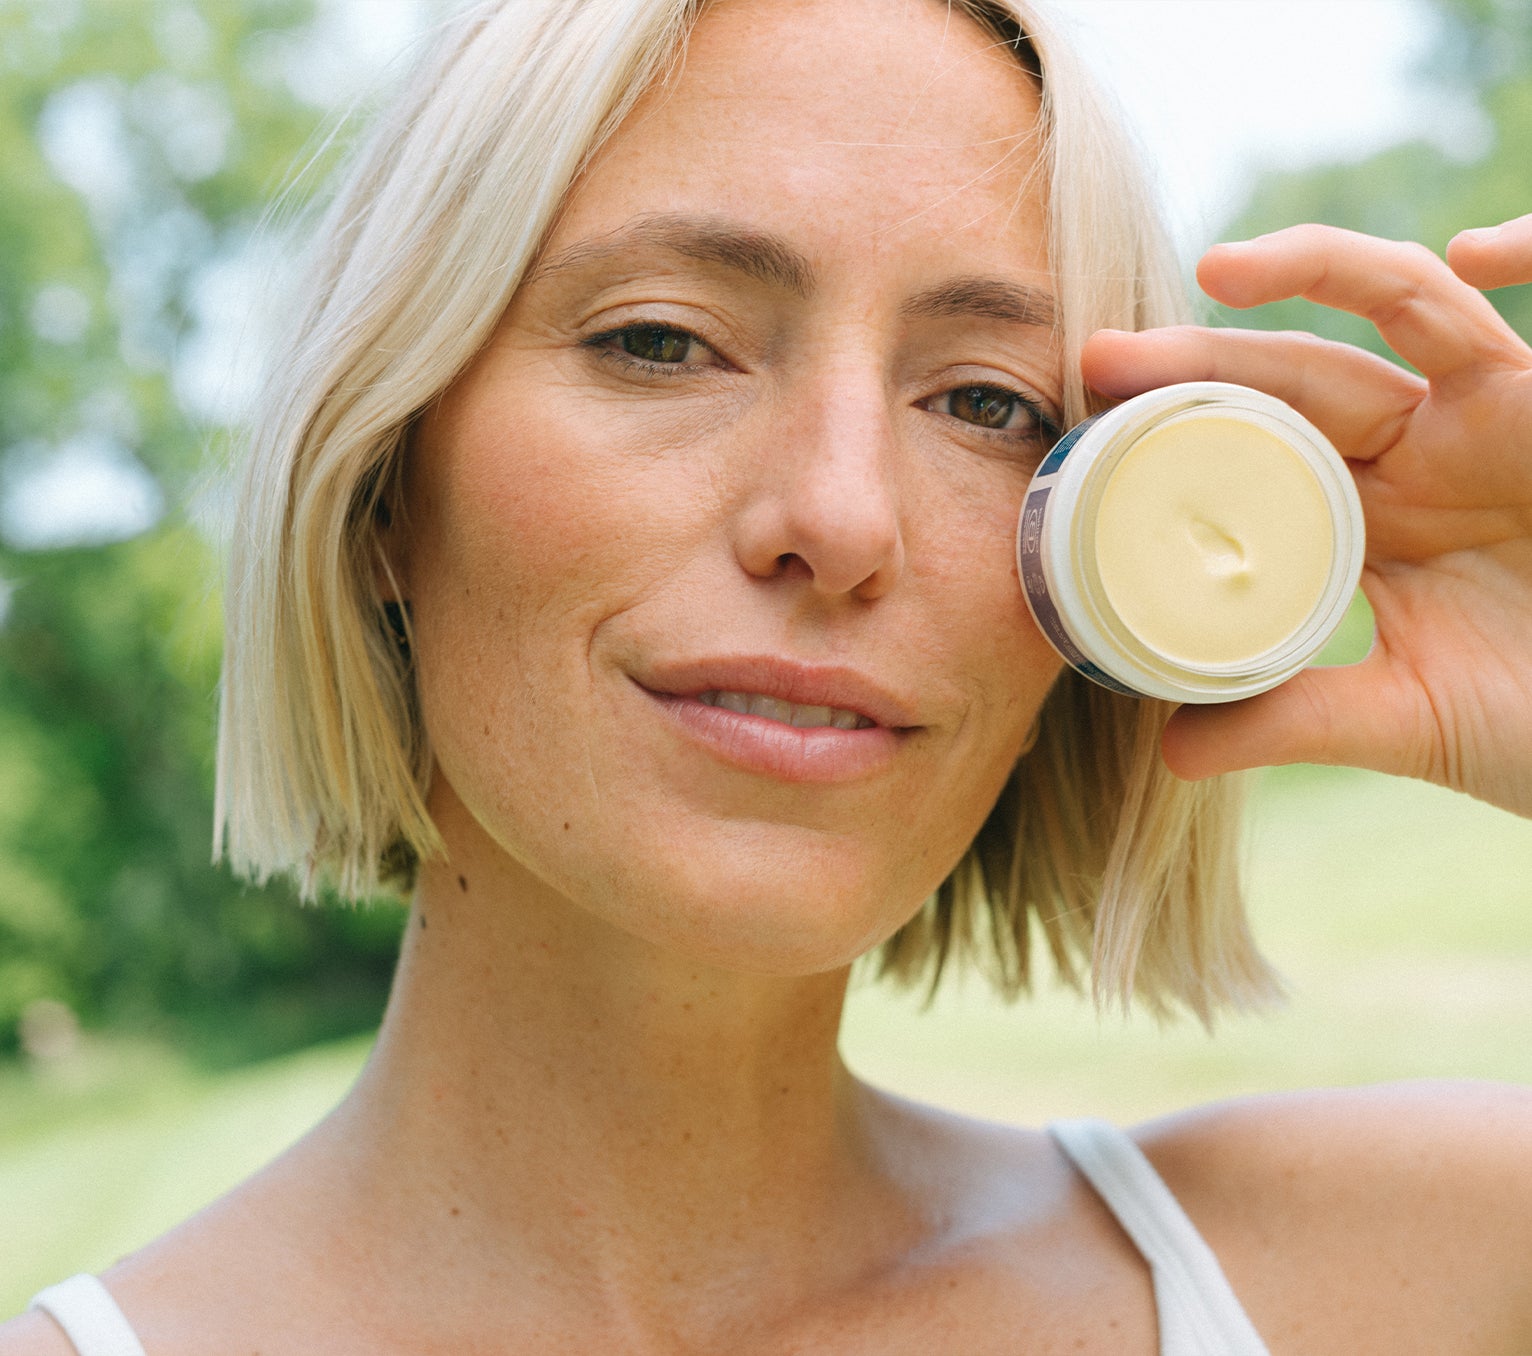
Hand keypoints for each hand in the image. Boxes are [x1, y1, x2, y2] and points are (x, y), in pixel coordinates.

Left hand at [1080, 216, 1531, 818]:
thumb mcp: (1407, 720)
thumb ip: (1295, 720)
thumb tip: (1168, 752)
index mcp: (1366, 526)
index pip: (1252, 460)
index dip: (1174, 443)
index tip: (1084, 441)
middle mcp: (1416, 459)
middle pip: (1291, 382)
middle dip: (1200, 362)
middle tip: (1097, 358)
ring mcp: (1490, 418)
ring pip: (1392, 314)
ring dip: (1313, 275)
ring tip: (1220, 269)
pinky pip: (1514, 317)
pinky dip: (1530, 256)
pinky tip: (1470, 254)